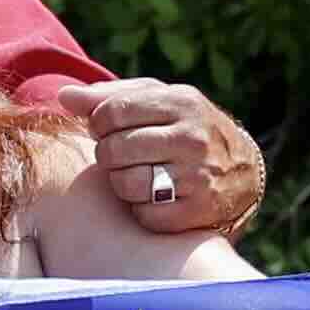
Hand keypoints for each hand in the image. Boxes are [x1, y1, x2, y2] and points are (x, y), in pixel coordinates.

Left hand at [49, 78, 261, 236]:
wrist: (244, 173)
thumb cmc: (187, 130)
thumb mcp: (159, 102)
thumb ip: (110, 96)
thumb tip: (64, 96)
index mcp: (181, 102)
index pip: (111, 111)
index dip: (99, 124)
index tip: (109, 130)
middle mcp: (192, 138)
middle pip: (113, 148)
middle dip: (109, 155)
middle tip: (125, 156)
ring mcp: (197, 176)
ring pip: (124, 183)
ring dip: (122, 184)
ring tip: (141, 176)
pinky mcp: (196, 211)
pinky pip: (143, 213)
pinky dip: (142, 209)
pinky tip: (157, 198)